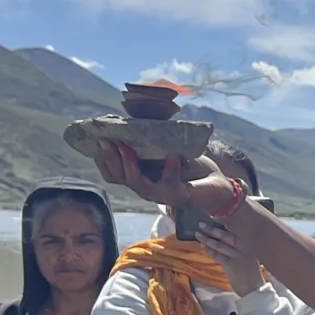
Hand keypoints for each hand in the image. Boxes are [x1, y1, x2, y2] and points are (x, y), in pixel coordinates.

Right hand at [92, 139, 237, 215]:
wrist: (219, 185)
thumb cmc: (193, 168)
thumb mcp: (169, 150)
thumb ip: (155, 141)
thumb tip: (140, 118)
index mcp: (142, 177)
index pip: (114, 174)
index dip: (102, 160)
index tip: (96, 141)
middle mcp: (147, 188)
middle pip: (120, 177)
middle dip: (109, 158)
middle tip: (104, 140)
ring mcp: (162, 194)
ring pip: (137, 183)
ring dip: (129, 164)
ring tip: (126, 147)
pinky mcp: (179, 196)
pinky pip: (169, 184)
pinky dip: (170, 170)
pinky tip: (172, 156)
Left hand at [194, 218, 264, 293]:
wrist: (254, 289)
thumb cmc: (251, 273)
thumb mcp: (249, 256)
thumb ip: (240, 247)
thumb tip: (224, 237)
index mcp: (249, 244)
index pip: (234, 231)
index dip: (223, 224)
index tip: (213, 217)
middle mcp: (244, 247)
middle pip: (225, 236)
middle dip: (212, 229)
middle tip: (201, 224)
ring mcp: (238, 256)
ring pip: (219, 245)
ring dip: (207, 239)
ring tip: (198, 235)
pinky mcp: (231, 264)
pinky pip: (217, 255)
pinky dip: (209, 250)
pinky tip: (203, 246)